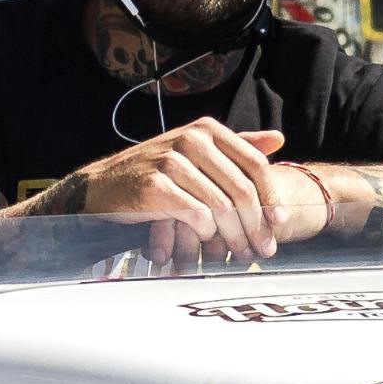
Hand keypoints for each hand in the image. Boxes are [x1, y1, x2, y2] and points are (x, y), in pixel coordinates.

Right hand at [44, 121, 294, 260]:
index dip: (272, 197)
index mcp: (206, 129)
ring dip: (235, 236)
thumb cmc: (153, 175)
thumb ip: (235, 146)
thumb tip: (278, 139)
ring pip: (221, 205)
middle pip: (241, 188)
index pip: (254, 164)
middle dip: (257, 224)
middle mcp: (190, 139)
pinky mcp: (154, 186)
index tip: (280, 223)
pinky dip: (205, 231)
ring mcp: (170, 161)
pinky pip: (195, 214)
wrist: (102, 188)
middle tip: (264, 250)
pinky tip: (206, 241)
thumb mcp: (195, 153)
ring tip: (242, 254)